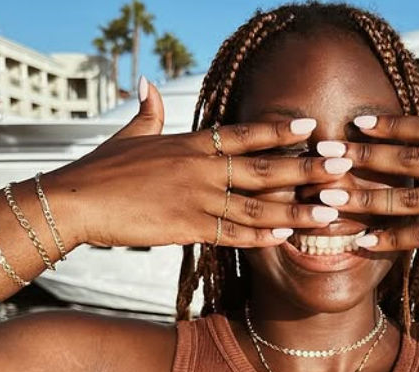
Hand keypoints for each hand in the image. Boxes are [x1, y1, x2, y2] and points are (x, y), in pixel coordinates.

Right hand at [43, 81, 350, 248]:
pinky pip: (232, 234)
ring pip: (257, 206)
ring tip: (329, 212)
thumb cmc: (101, 168)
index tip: (312, 129)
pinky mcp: (188, 229)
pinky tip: (285, 238)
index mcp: (191, 144)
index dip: (280, 131)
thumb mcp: (129, 135)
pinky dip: (260, 236)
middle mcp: (202, 169)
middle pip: (265, 169)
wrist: (76, 202)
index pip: (245, 134)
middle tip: (342, 167)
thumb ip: (147, 113)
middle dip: (307, 169)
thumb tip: (145, 86)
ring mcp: (197, 200)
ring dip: (296, 210)